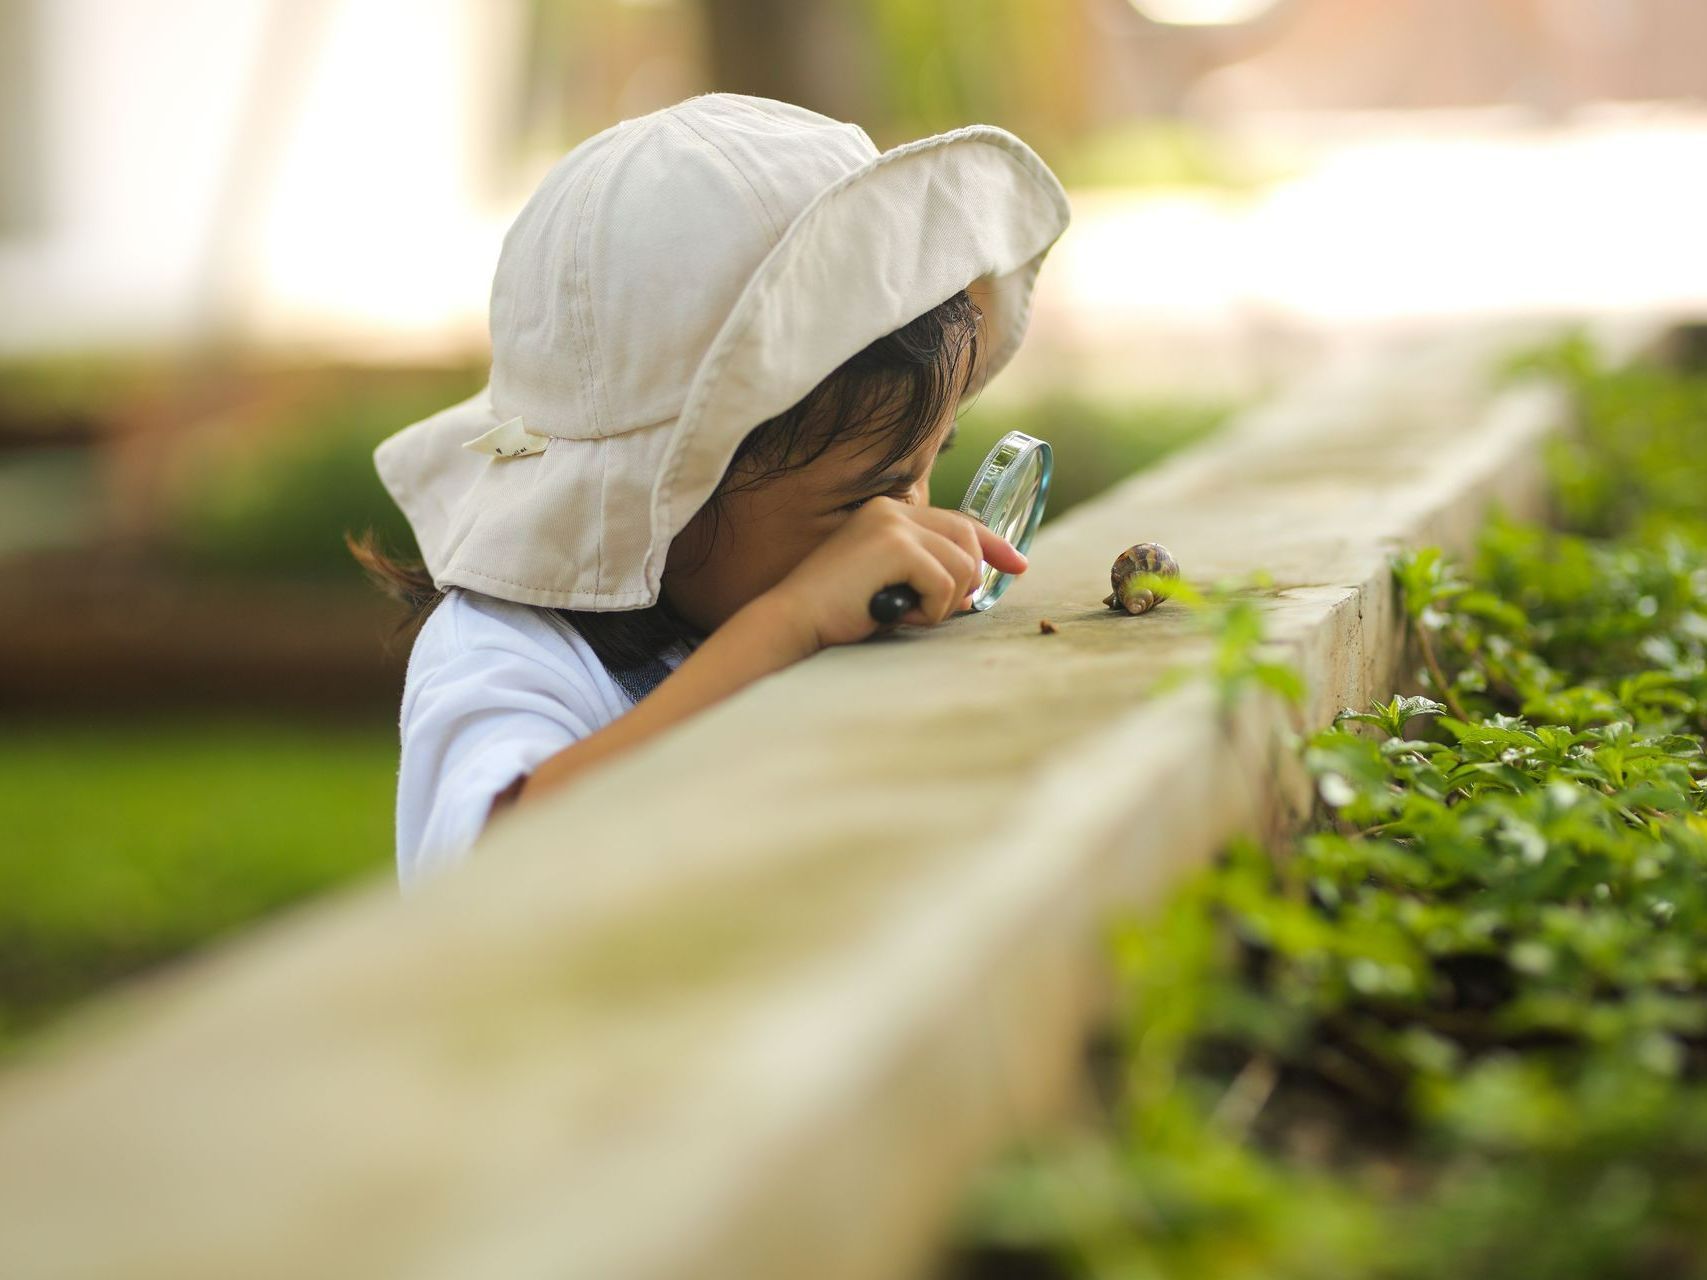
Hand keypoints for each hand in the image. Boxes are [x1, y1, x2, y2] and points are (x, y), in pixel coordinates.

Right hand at [759, 497, 1028, 651]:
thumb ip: (926, 571)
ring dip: (943, 602)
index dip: (993, 543)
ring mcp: (893, 525)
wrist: (795, 621)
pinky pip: (944, 583)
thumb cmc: (838, 612)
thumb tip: (977, 583)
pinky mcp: (895, 546)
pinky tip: (897, 614)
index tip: (1018, 565)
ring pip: (961, 565)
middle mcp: (892, 509)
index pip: (957, 520)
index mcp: (888, 512)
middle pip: (967, 538)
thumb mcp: (889, 583)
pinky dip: (929, 609)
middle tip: (942, 609)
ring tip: (905, 612)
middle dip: (967, 580)